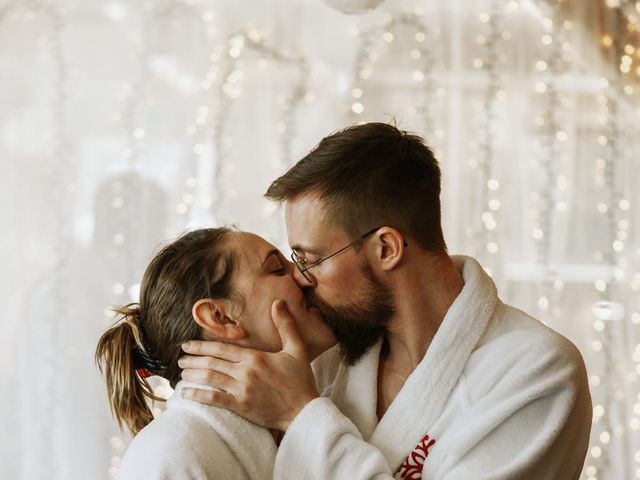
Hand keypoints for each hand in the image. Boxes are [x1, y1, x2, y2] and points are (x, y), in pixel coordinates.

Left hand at [178, 300, 318, 430]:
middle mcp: (245, 372)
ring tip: (181, 373)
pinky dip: (198, 395)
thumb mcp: (297, 348)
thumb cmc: (300, 380)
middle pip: (212, 362)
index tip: (187, 344)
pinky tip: (186, 393)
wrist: (304, 410)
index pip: (222, 348)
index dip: (202, 346)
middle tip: (179, 358)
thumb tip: (278, 303)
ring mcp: (241, 390)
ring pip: (210, 378)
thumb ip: (286, 325)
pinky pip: (215, 399)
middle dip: (193, 359)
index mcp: (255, 357)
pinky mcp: (241, 406)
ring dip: (193, 374)